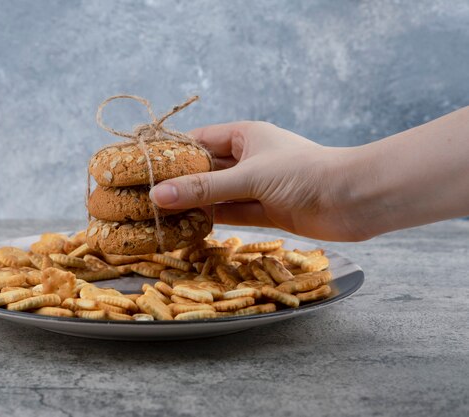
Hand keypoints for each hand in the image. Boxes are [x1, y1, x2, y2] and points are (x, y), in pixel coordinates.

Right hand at [149, 121, 363, 240]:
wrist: (354, 200)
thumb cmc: (304, 173)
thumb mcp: (249, 177)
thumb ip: (204, 189)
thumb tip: (157, 196)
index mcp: (246, 135)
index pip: (200, 139)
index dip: (172, 151)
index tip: (142, 164)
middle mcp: (249, 159)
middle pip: (205, 169)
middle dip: (178, 182)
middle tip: (143, 194)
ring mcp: (257, 186)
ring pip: (216, 194)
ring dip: (193, 204)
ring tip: (158, 214)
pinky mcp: (266, 211)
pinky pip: (231, 213)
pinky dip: (211, 220)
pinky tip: (187, 227)